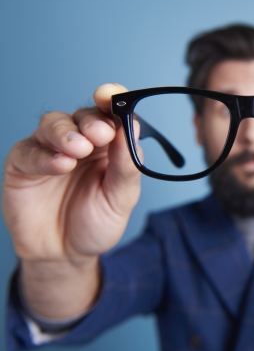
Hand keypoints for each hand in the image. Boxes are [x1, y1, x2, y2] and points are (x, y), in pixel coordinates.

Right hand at [2, 83, 140, 262]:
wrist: (65, 254)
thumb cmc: (95, 223)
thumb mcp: (121, 198)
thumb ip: (126, 165)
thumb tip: (131, 128)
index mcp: (108, 147)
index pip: (110, 114)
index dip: (111, 101)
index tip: (112, 96)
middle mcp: (80, 143)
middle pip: (83, 115)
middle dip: (91, 120)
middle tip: (99, 134)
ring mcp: (50, 151)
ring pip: (53, 124)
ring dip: (66, 132)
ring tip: (78, 149)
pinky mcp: (24, 165)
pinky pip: (30, 151)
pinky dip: (45, 155)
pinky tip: (60, 165)